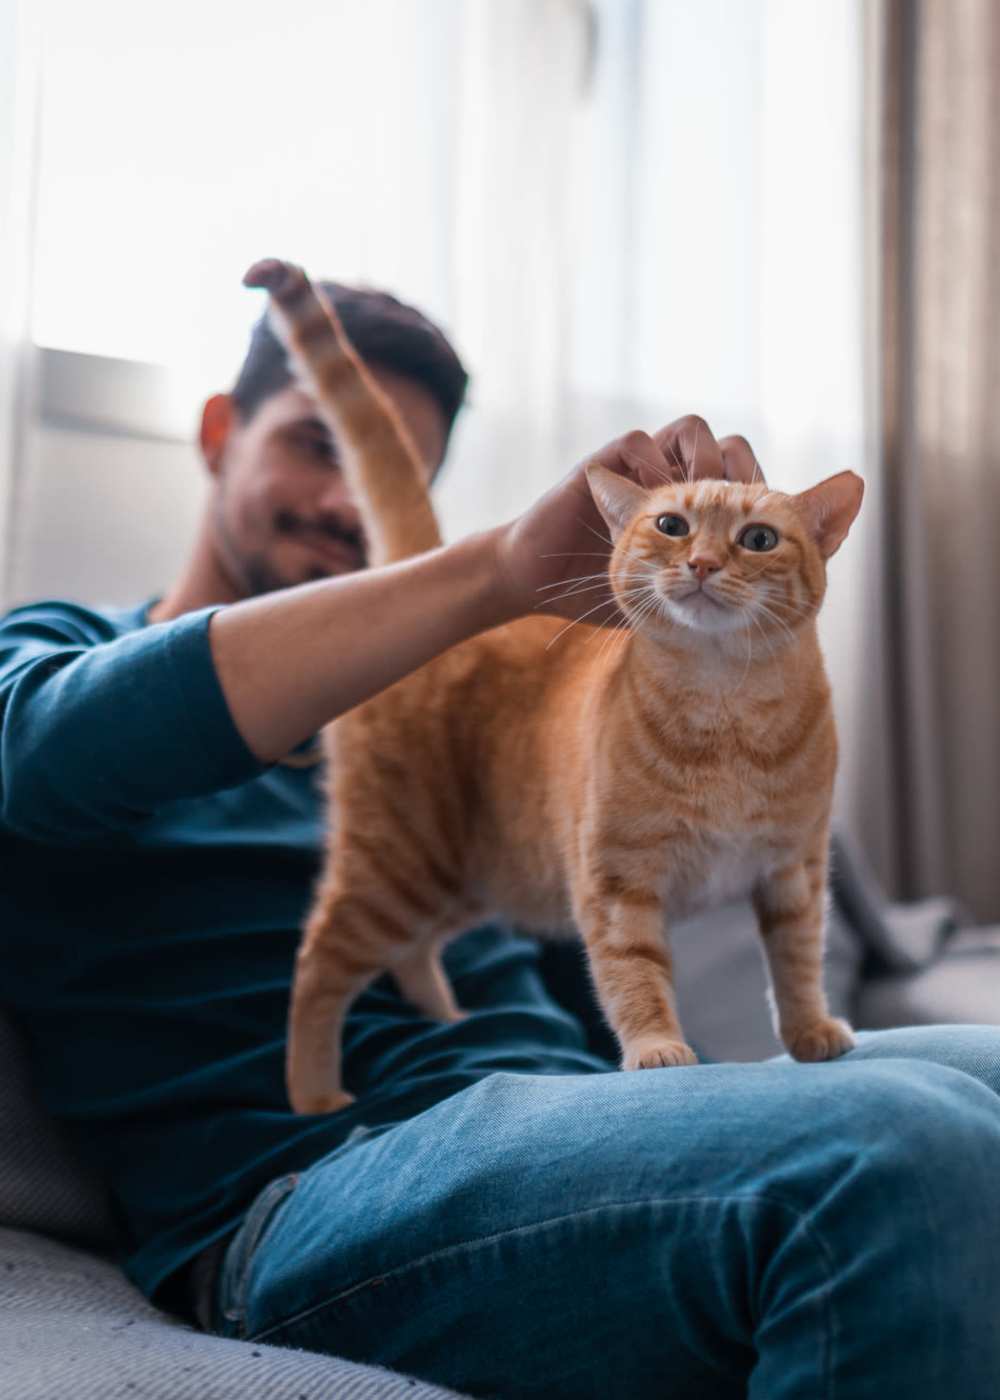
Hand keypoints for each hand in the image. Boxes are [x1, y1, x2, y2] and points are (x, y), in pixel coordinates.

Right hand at [492, 416, 762, 622]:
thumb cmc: (595, 596)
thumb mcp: (660, 602)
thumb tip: (756, 610)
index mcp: (689, 512)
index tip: (754, 526)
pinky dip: (650, 464)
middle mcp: (668, 483)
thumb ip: (698, 596)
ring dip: (699, 461)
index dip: (755, 494)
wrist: (538, 583)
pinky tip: (650, 503)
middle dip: (736, 475)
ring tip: (694, 499)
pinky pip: (639, 441)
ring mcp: (638, 471)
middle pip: (726, 447)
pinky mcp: (604, 466)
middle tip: (731, 510)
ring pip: (691, 430)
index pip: (741, 481)